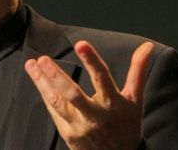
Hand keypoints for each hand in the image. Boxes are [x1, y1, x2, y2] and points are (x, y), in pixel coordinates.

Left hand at [24, 40, 153, 149]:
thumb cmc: (127, 125)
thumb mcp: (135, 99)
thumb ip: (138, 71)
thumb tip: (146, 46)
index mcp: (114, 103)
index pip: (102, 78)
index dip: (92, 60)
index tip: (80, 44)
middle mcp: (96, 115)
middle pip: (73, 94)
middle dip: (56, 76)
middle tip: (43, 59)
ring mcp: (80, 126)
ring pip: (57, 103)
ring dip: (42, 83)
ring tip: (31, 65)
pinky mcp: (69, 134)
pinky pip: (54, 111)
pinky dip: (45, 94)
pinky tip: (38, 79)